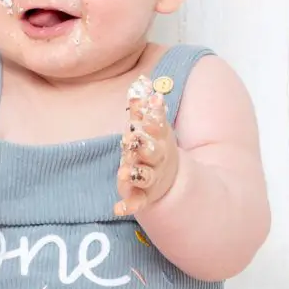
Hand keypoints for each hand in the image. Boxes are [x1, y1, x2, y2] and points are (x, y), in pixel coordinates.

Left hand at [114, 76, 178, 216]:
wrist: (170, 179)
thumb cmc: (154, 147)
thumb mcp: (150, 126)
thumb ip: (143, 105)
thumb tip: (141, 79)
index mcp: (160, 138)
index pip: (158, 125)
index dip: (154, 115)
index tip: (153, 102)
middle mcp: (158, 158)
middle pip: (153, 151)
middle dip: (145, 145)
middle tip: (134, 138)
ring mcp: (152, 177)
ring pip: (145, 176)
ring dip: (135, 173)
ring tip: (125, 172)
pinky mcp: (143, 195)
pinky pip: (137, 202)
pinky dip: (128, 205)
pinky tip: (118, 209)